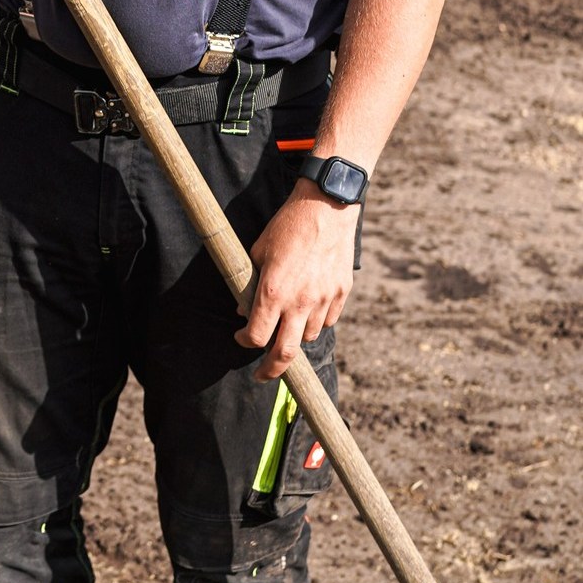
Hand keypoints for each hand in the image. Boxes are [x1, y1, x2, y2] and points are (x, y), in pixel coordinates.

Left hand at [235, 181, 359, 380]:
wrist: (326, 208)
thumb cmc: (287, 226)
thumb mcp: (258, 250)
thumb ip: (250, 283)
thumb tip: (243, 310)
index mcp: (274, 291)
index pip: (258, 337)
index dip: (245, 342)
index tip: (241, 337)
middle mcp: (300, 302)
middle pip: (286, 353)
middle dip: (271, 369)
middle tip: (262, 374)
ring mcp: (324, 300)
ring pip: (309, 337)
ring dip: (295, 337)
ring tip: (287, 325)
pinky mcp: (341, 294)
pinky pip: (328, 320)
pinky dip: (316, 322)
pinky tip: (308, 308)